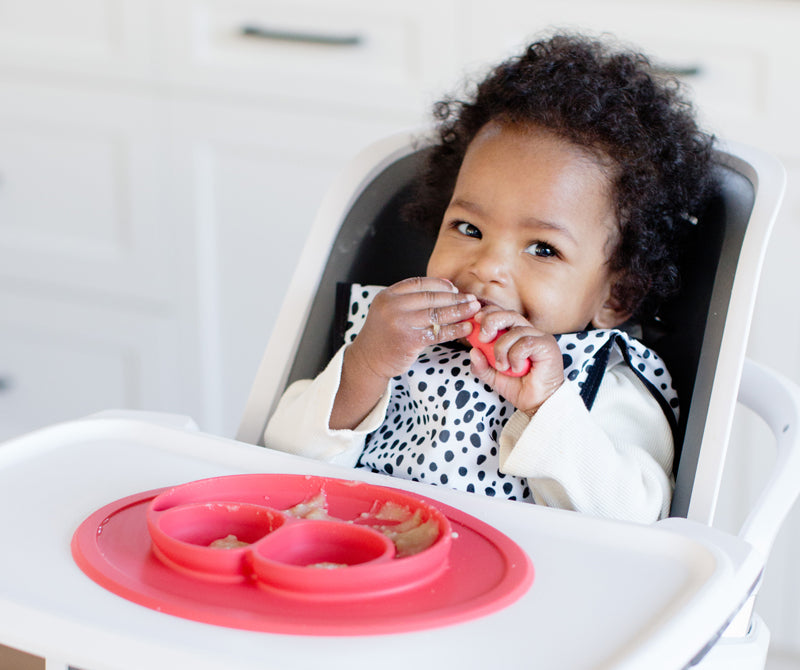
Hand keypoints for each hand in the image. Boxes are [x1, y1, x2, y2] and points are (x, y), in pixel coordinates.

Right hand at [348, 277, 480, 380]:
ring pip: (437, 313)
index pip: (419, 283)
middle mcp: (392, 306)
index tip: (455, 288)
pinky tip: (466, 328)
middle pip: (431, 297)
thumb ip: (411, 298)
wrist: (368, 360)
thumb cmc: (383, 335)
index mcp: (388, 295)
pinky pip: (438, 333)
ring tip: (473, 310)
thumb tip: (446, 285)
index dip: (440, 284)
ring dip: (459, 311)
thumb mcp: (389, 310)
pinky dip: (455, 330)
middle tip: (471, 298)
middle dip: (455, 297)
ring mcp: (400, 323)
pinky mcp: (409, 341)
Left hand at [467, 306, 563, 414]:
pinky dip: (515, 357)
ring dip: (502, 349)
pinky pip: (526, 343)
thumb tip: (473, 350)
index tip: (475, 321)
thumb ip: (481, 365)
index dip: (488, 314)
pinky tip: (517, 369)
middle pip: (509, 314)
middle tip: (483, 338)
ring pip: (515, 331)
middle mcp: (529, 332)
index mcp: (516, 334)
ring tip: (503, 366)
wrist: (537, 403)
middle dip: (491, 322)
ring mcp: (540, 337)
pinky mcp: (548, 345)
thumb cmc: (519, 387)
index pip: (502, 313)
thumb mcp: (493, 376)